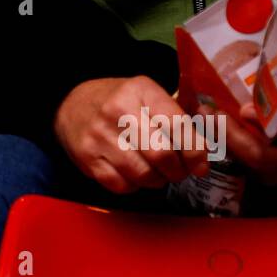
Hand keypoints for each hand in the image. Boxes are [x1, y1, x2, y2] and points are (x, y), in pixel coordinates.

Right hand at [54, 75, 211, 193]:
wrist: (70, 104)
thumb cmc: (118, 101)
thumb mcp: (146, 94)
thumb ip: (175, 115)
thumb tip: (206, 149)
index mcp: (140, 90)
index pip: (176, 124)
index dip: (195, 150)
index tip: (201, 164)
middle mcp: (118, 110)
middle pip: (162, 155)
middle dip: (178, 170)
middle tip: (180, 171)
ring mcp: (99, 136)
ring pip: (143, 174)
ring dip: (158, 180)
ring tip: (157, 172)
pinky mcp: (87, 158)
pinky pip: (122, 185)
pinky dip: (134, 185)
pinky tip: (134, 174)